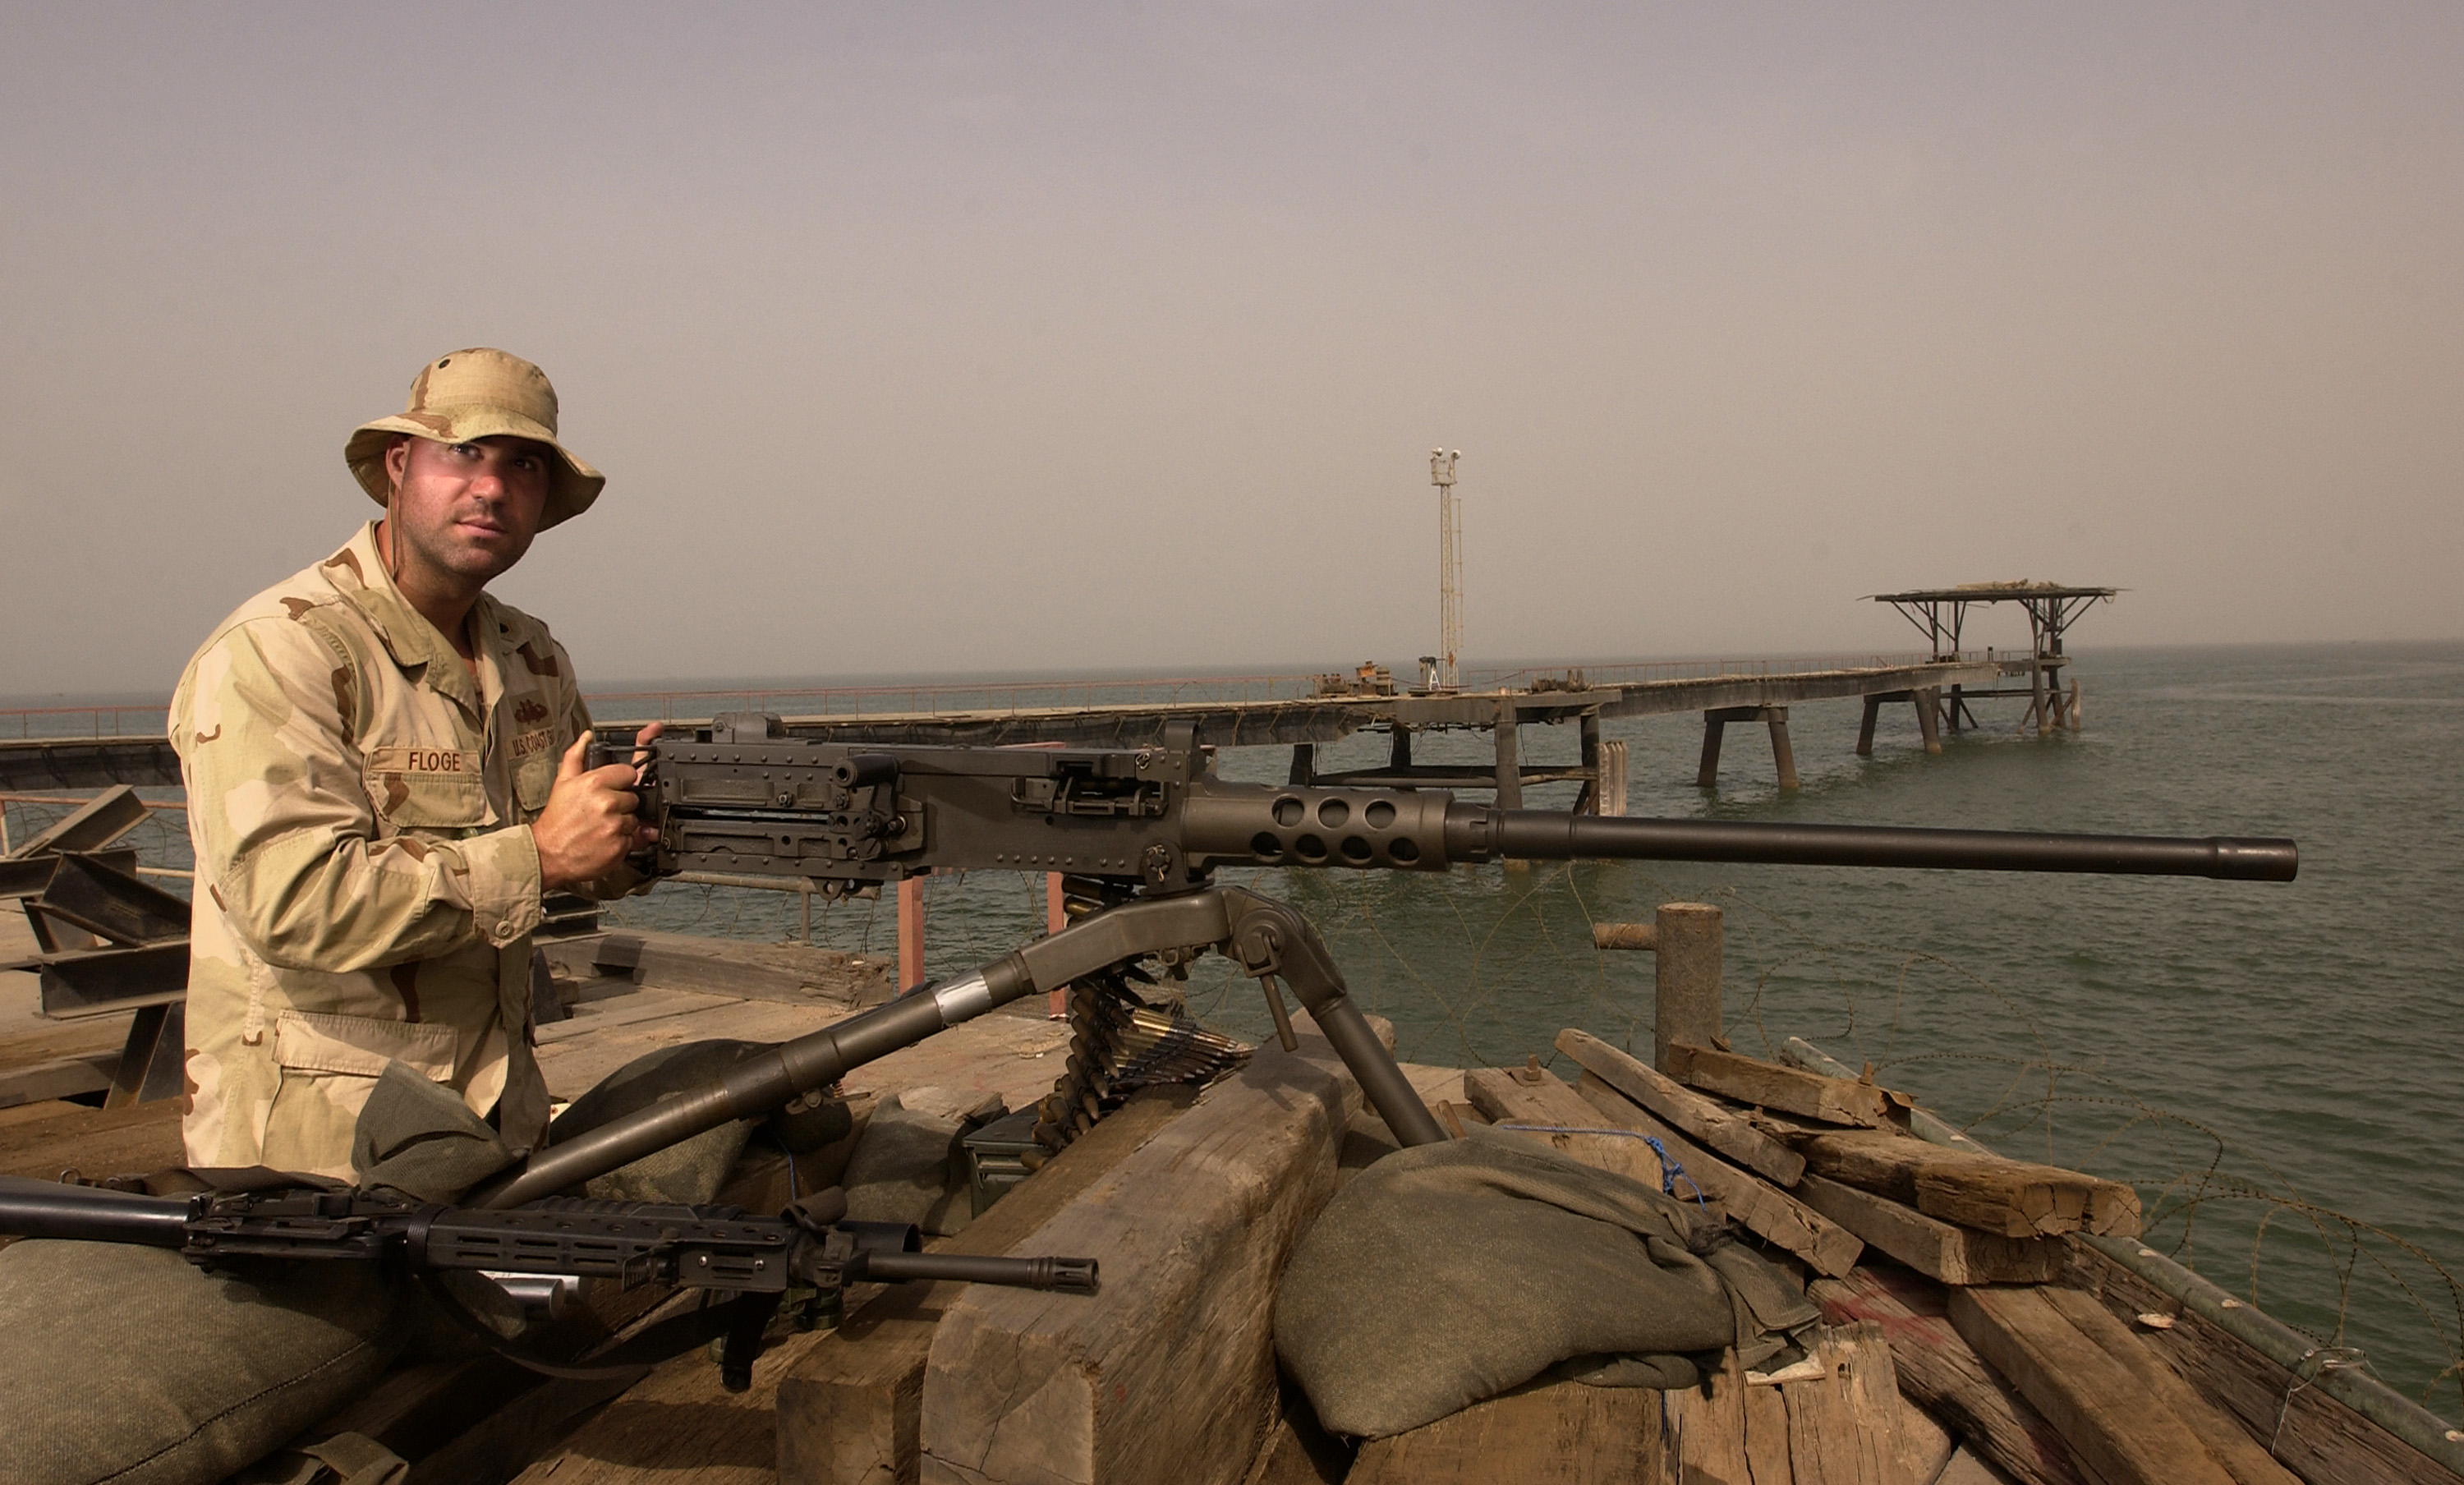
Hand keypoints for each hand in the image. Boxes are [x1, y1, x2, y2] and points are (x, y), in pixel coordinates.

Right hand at [531, 732, 656, 889]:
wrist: (547, 854)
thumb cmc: (555, 820)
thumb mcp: (562, 783)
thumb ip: (576, 756)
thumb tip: (586, 737)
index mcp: (594, 783)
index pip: (629, 773)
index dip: (621, 781)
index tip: (613, 788)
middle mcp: (607, 803)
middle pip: (633, 797)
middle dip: (621, 803)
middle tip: (601, 811)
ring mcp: (614, 826)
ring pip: (633, 819)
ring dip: (621, 822)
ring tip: (600, 825)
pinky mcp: (620, 846)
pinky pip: (632, 838)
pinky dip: (621, 840)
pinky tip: (603, 838)